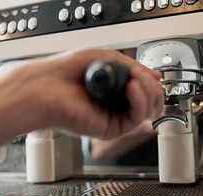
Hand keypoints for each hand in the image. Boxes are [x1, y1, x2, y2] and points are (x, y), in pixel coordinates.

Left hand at [10, 48, 163, 138]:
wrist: (46, 86)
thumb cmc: (69, 71)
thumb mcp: (108, 59)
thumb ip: (134, 67)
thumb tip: (155, 76)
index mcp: (118, 90)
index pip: (148, 91)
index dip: (151, 82)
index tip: (144, 71)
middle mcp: (119, 105)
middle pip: (154, 103)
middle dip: (152, 86)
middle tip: (138, 75)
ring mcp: (116, 117)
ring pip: (150, 111)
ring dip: (148, 91)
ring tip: (132, 79)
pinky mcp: (112, 128)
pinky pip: (137, 117)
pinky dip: (139, 99)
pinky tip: (130, 87)